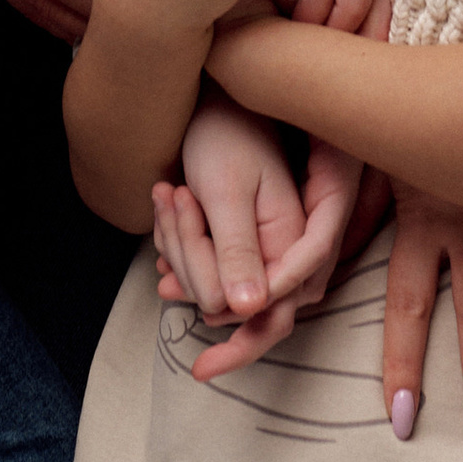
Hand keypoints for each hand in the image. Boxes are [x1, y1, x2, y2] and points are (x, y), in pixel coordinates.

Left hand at [165, 87, 309, 321]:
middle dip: (198, 282)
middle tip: (161, 274)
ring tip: (163, 211)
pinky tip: (162, 231)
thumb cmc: (224, 129)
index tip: (201, 369)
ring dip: (184, 258)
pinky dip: (182, 252)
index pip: (280, 310)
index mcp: (301, 232)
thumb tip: (247, 312)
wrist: (212, 92)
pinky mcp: (245, 232)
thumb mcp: (226, 190)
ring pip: (223, 285)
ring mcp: (270, 238)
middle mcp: (291, 242)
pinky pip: (213, 264)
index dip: (243, 343)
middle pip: (248, 304)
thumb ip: (238, 249)